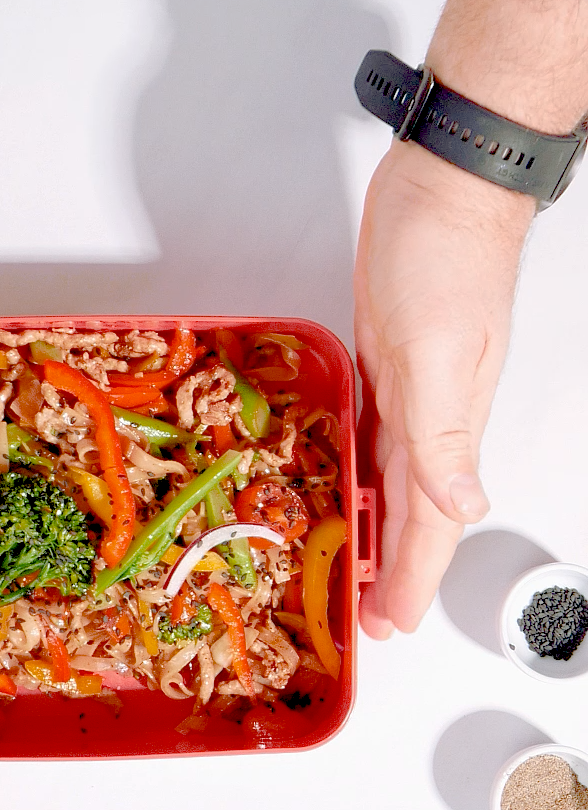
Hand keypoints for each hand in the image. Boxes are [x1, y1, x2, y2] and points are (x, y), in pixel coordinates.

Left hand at [354, 137, 532, 636]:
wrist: (447, 182)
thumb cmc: (446, 252)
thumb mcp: (439, 346)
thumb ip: (444, 431)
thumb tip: (463, 505)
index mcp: (449, 426)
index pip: (433, 525)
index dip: (412, 579)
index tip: (391, 627)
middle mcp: (435, 417)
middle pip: (413, 515)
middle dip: (394, 571)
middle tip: (366, 617)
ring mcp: (413, 389)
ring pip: (394, 481)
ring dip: (378, 527)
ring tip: (355, 568)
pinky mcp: (390, 359)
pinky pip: (376, 437)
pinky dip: (362, 470)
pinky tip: (345, 478)